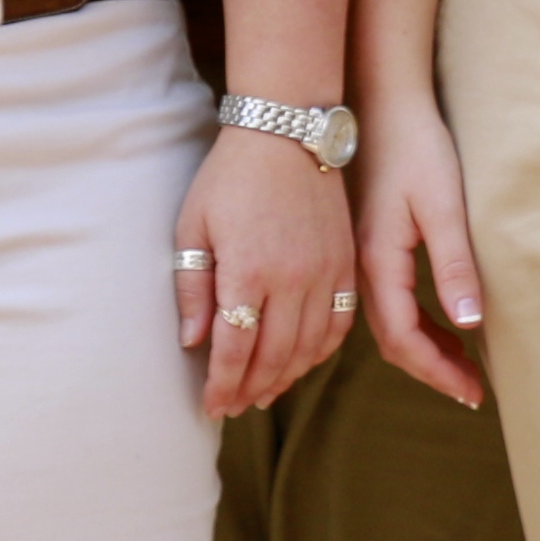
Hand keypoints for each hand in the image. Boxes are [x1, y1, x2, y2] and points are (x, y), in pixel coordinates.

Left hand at [179, 127, 358, 417]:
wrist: (287, 132)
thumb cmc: (230, 177)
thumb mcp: (194, 227)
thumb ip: (193, 287)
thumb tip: (192, 342)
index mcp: (248, 271)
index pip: (235, 349)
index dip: (222, 385)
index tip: (212, 407)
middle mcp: (292, 278)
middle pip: (274, 356)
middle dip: (250, 389)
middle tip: (234, 407)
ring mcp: (326, 272)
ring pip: (310, 347)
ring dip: (286, 377)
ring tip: (264, 393)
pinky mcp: (347, 263)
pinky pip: (340, 323)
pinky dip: (321, 351)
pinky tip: (303, 360)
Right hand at [357, 105, 490, 409]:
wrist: (378, 98)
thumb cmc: (415, 144)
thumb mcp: (442, 203)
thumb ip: (454, 263)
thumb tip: (470, 324)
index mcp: (377, 261)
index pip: (405, 340)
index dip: (439, 372)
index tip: (473, 394)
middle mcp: (360, 266)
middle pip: (392, 339)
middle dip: (432, 369)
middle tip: (470, 390)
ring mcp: (357, 255)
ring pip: (386, 322)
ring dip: (422, 347)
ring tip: (459, 362)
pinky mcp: (363, 241)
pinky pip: (382, 300)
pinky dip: (411, 322)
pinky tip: (435, 320)